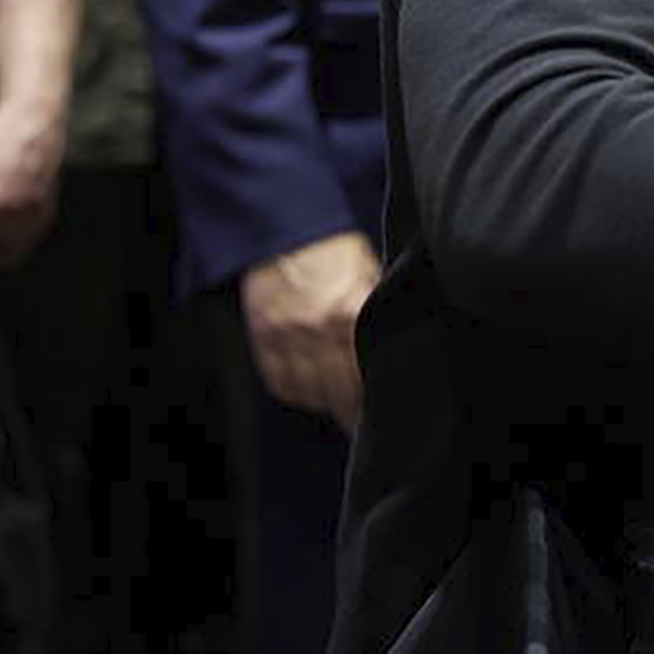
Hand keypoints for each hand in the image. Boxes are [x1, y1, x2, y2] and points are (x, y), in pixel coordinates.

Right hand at [240, 230, 380, 428]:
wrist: (284, 228)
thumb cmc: (334, 249)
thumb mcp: (370, 273)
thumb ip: (376, 310)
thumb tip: (391, 341)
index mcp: (347, 313)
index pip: (363, 374)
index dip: (372, 399)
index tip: (382, 414)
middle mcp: (314, 331)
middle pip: (337, 391)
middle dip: (352, 412)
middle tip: (362, 425)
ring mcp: (283, 336)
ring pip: (308, 392)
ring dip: (325, 404)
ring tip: (339, 408)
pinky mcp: (261, 337)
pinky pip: (279, 382)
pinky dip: (295, 392)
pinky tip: (310, 393)